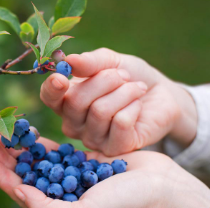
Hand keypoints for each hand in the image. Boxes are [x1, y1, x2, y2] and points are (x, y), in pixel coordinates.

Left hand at [0, 132, 209, 207]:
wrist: (161, 188)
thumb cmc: (126, 203)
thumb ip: (51, 207)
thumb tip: (20, 196)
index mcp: (58, 207)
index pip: (20, 191)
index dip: (1, 175)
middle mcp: (62, 193)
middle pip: (26, 173)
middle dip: (6, 156)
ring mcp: (73, 176)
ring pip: (39, 160)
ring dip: (21, 146)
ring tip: (4, 130)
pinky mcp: (84, 162)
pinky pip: (58, 150)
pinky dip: (43, 142)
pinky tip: (30, 131)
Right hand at [40, 48, 197, 155]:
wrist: (160, 94)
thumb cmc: (130, 76)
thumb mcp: (111, 61)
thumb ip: (90, 62)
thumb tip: (69, 60)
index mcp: (66, 100)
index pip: (49, 98)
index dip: (52, 89)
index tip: (62, 78)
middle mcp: (74, 123)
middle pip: (76, 102)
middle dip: (104, 80)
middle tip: (123, 76)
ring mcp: (92, 139)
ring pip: (100, 111)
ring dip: (124, 92)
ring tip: (136, 88)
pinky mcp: (114, 148)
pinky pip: (120, 123)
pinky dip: (133, 106)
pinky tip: (138, 106)